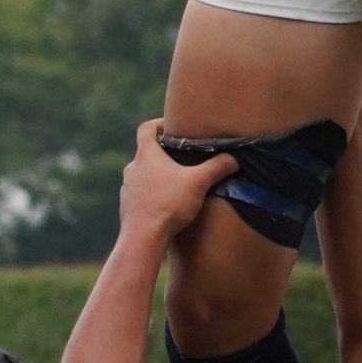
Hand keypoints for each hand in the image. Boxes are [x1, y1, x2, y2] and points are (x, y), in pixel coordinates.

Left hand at [120, 120, 238, 243]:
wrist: (142, 238)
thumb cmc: (168, 204)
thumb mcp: (198, 182)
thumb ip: (216, 167)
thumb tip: (233, 159)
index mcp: (146, 156)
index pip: (146, 129)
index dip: (159, 124)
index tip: (172, 126)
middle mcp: (132, 169)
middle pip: (146, 153)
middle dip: (164, 153)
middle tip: (182, 157)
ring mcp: (128, 189)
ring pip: (143, 175)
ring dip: (158, 175)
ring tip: (177, 181)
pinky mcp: (128, 208)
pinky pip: (141, 194)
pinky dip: (153, 194)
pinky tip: (167, 204)